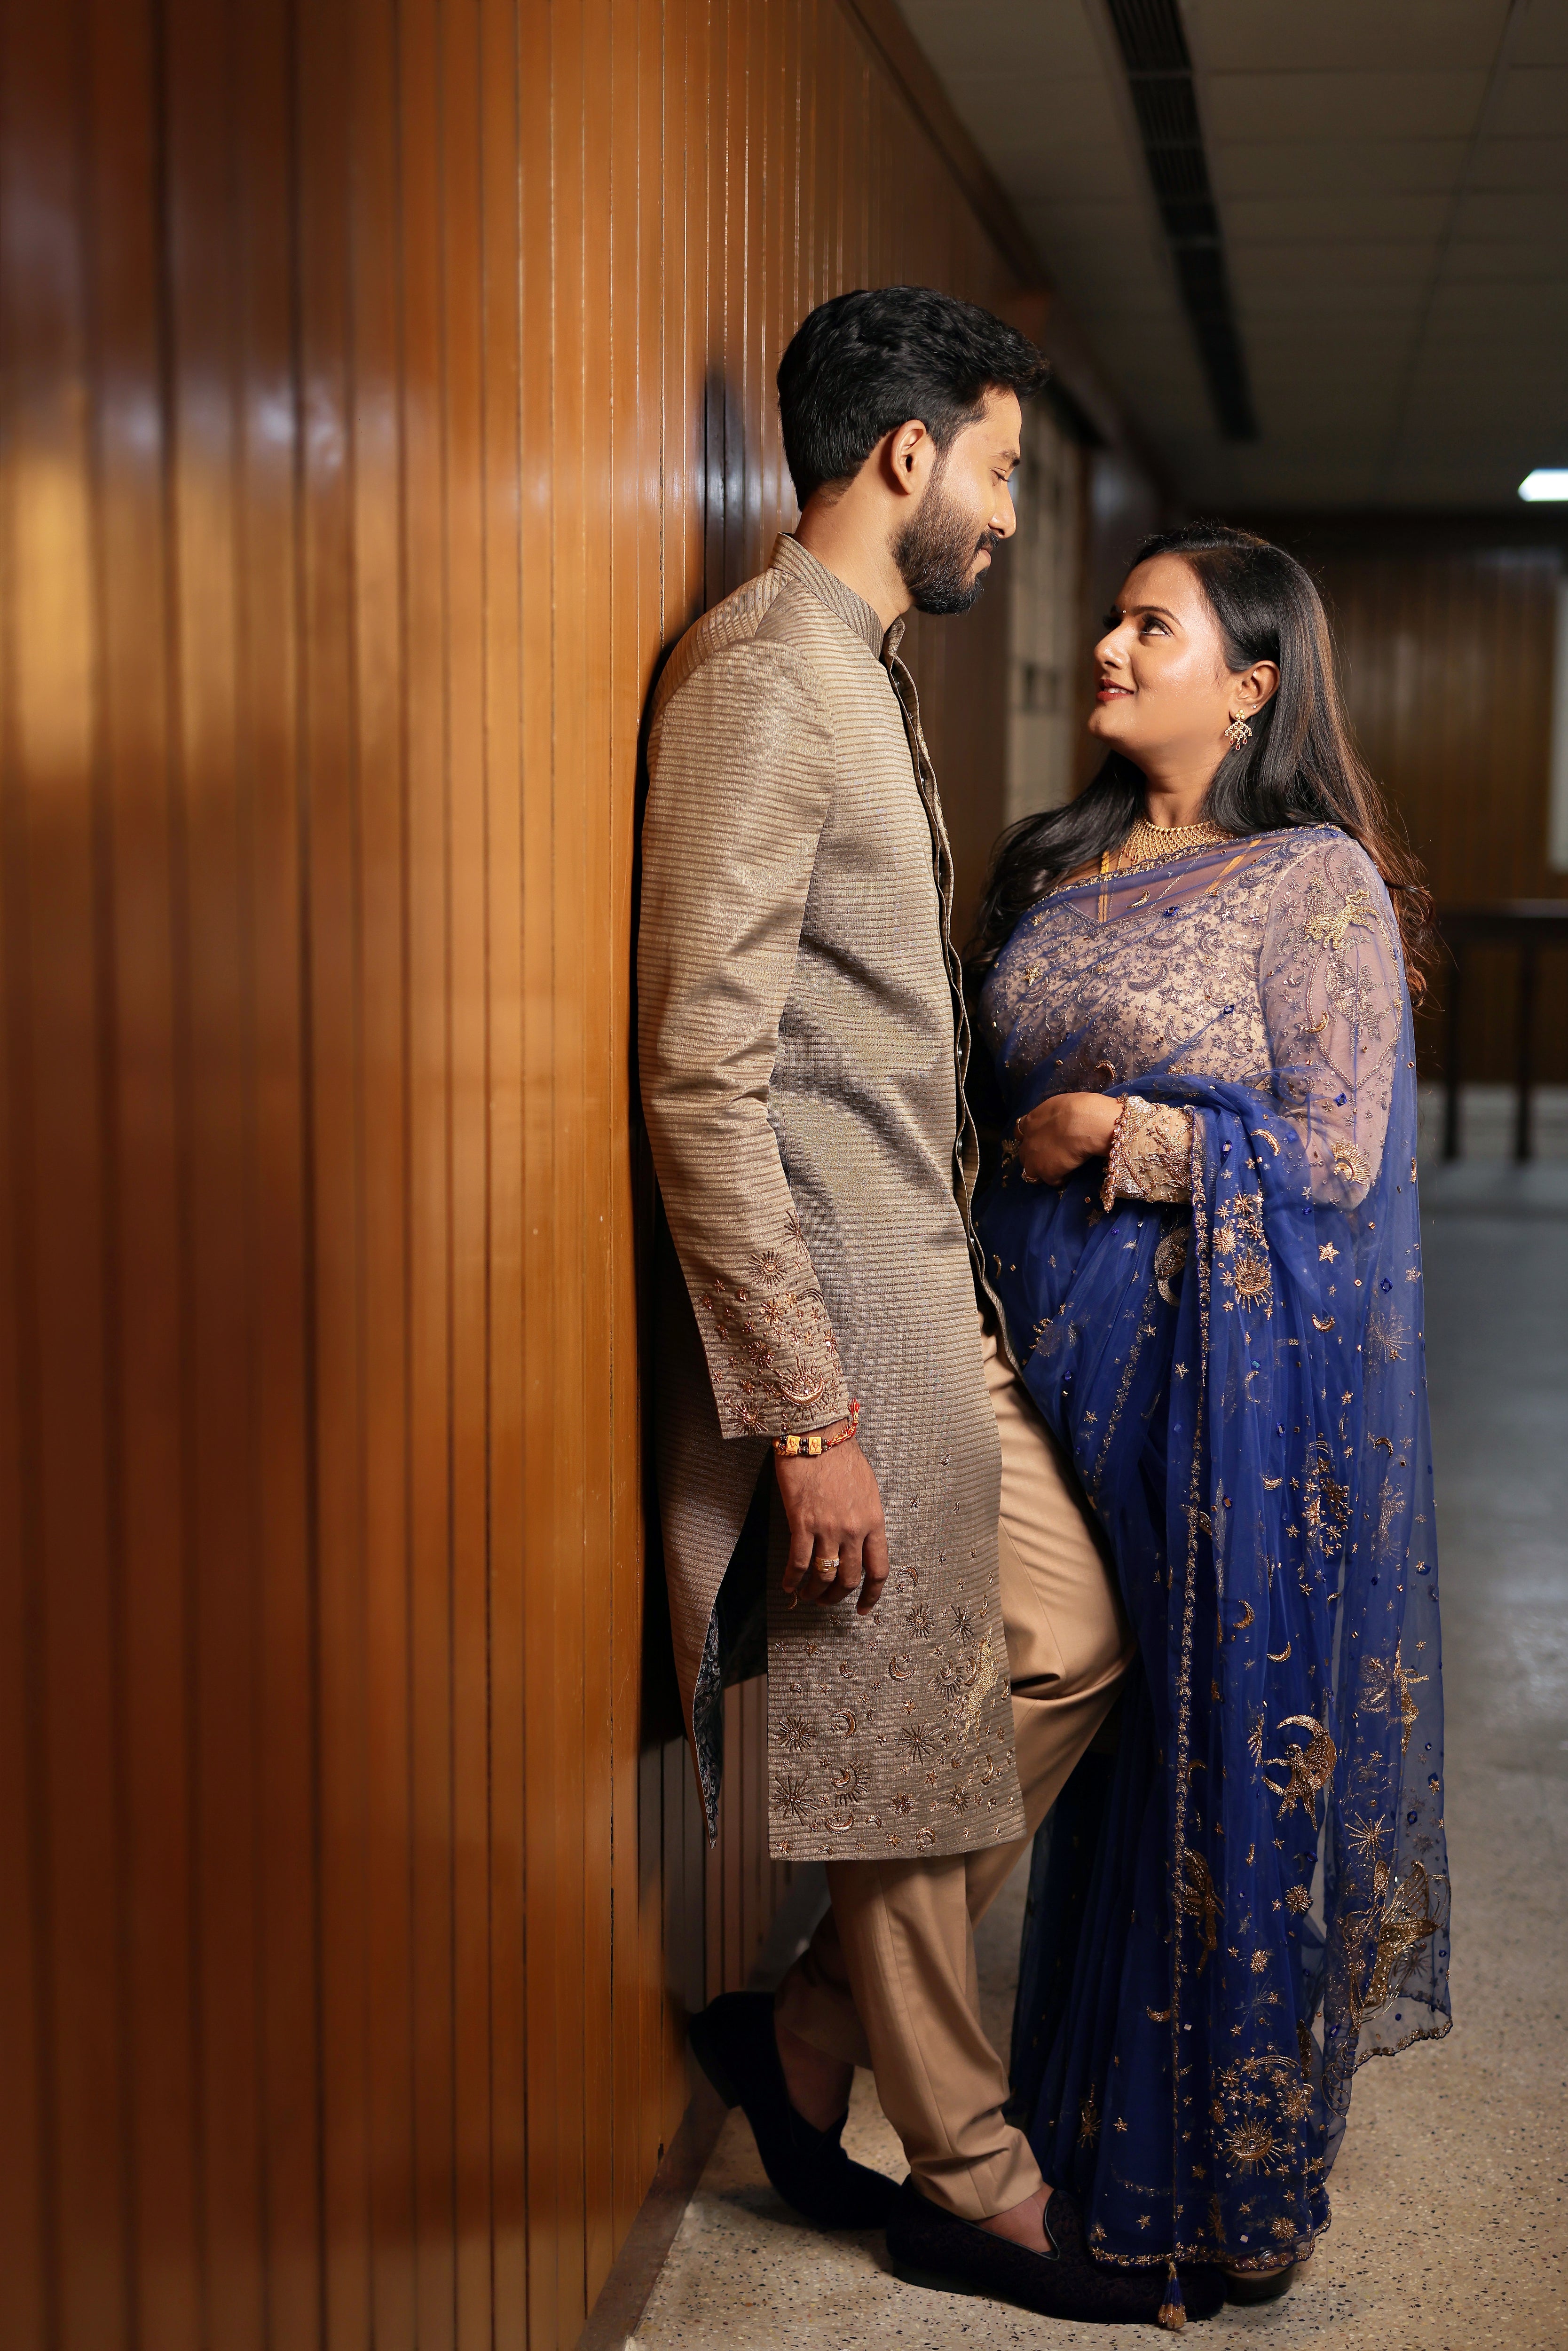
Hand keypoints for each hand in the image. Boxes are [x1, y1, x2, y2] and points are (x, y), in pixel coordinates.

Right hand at [774, 1437, 889, 1615]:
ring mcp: (828, 1528)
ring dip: (814, 1592)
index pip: (878, 1569)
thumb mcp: (868, 1488)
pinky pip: (798, 1562)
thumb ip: (866, 1517)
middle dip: (836, 1597)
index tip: (862, 1608)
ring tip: (805, 1595)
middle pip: (848, 1578)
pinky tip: (788, 1585)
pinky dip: (792, 1579)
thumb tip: (861, 1539)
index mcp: (874, 1522)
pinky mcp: (802, 1523)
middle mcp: (854, 1530)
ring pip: (823, 1576)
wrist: (817, 1435)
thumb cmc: (842, 1456)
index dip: (871, 1595)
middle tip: (826, 1601)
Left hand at [1015, 1092, 1121, 1184]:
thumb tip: (1059, 1121)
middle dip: (1034, 1157)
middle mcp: (1027, 1141)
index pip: (1020, 1133)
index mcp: (1030, 1121)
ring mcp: (1034, 1159)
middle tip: (1052, 1156)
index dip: (1029, 1138)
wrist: (1086, 1123)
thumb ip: (1052, 1117)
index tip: (1040, 1140)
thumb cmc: (1080, 1108)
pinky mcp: (1046, 1173)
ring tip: (1060, 1169)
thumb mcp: (1060, 1106)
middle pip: (1024, 1154)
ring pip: (1031, 1172)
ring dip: (1043, 1171)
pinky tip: (1070, 1173)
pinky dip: (1060, 1179)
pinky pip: (1051, 1181)